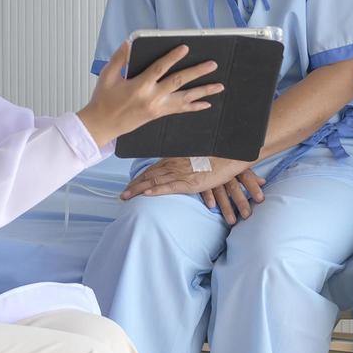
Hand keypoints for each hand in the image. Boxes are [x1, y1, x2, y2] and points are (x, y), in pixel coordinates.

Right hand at [77, 42, 222, 146]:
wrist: (102, 125)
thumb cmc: (103, 99)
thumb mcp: (107, 75)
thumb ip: (120, 58)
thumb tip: (129, 42)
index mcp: (139, 86)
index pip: (160, 68)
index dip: (173, 57)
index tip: (185, 48)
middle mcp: (152, 97)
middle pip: (179, 82)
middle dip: (197, 72)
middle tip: (212, 65)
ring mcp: (157, 108)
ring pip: (185, 98)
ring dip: (203, 91)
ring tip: (218, 86)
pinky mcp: (159, 114)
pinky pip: (180, 110)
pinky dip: (194, 107)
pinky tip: (206, 104)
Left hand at [121, 155, 254, 202]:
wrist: (230, 155)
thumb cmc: (215, 157)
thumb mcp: (195, 160)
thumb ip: (184, 164)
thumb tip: (177, 171)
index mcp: (175, 159)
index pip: (153, 169)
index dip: (140, 177)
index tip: (129, 184)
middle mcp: (174, 165)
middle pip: (149, 175)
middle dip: (134, 185)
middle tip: (122, 195)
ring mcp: (181, 173)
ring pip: (155, 182)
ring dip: (139, 190)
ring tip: (126, 197)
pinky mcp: (190, 182)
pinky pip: (170, 187)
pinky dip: (157, 190)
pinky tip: (146, 194)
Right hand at [199, 168, 266, 224]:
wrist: (201, 153)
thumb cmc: (223, 162)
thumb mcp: (236, 165)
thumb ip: (250, 175)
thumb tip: (263, 182)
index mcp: (235, 167)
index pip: (246, 177)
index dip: (253, 187)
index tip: (260, 199)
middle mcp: (225, 171)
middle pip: (234, 188)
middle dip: (241, 202)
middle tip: (247, 216)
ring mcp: (212, 176)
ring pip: (220, 192)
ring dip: (226, 206)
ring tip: (232, 221)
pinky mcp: (201, 179)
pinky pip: (205, 188)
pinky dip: (208, 196)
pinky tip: (212, 206)